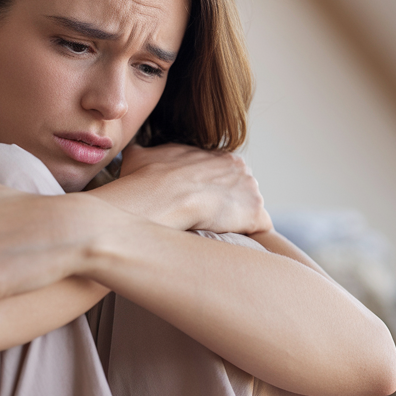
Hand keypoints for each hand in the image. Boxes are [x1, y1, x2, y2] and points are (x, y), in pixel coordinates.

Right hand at [117, 143, 271, 234]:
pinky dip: (251, 234)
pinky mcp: (255, 213)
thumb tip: (134, 152)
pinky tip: (236, 243)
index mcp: (218, 156)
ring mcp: (251, 190)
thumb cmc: (147, 179)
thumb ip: (146, 153)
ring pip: (249, 208)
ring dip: (238, 221)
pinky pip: (261, 226)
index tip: (199, 204)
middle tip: (207, 220)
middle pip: (241, 190)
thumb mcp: (140, 156)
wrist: (158, 198)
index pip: (224, 175)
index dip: (211, 193)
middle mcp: (241, 168)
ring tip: (217, 234)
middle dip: (228, 205)